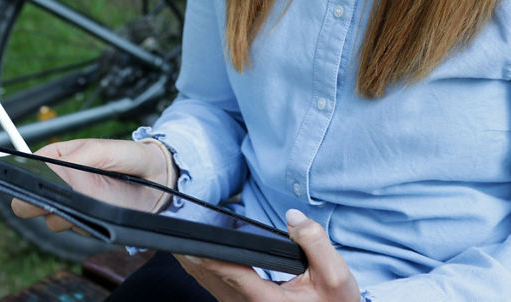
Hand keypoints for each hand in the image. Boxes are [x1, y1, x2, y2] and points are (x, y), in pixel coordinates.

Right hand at [10, 138, 175, 232]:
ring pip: (50, 218)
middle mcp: (61, 183)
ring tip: (88, 200)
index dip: (28, 176)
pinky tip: (98, 212)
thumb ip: (76, 158)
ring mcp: (72, 204)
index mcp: (59, 157)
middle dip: (37, 201)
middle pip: (29, 199)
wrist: (158, 180)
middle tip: (55, 197)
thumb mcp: (101, 150)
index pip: (30, 168)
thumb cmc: (129, 157)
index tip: (37, 182)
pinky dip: (83, 223)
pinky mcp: (85, 221)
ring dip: (65, 214)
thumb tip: (53, 171)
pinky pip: (73, 228)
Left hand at [175, 209, 359, 300]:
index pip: (233, 274)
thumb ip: (315, 242)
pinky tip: (195, 252)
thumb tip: (293, 217)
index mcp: (267, 300)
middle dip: (194, 254)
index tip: (192, 241)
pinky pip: (215, 286)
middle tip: (175, 231)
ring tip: (178, 237)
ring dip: (195, 261)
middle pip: (213, 278)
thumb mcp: (336, 276)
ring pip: (210, 283)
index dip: (212, 256)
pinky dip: (203, 268)